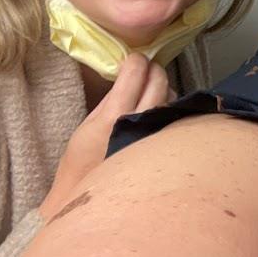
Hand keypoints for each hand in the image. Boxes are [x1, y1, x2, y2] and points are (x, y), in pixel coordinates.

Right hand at [39, 54, 171, 220]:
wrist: (94, 196)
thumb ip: (110, 99)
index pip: (136, 72)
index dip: (135, 61)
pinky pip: (175, 112)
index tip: (133, 60)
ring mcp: (159, 131)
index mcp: (115, 115)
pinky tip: (158, 108)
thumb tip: (128, 76)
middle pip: (159, 79)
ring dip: (162, 85)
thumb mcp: (88, 125)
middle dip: (152, 68)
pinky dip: (168, 103)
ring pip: (172, 93)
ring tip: (150, 89)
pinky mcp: (169, 141)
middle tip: (145, 69)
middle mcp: (142, 120)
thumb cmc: (83, 161)